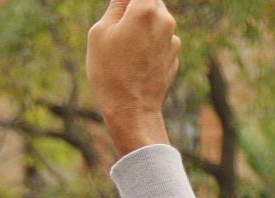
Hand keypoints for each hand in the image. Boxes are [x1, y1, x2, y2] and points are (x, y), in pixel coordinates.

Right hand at [86, 0, 179, 155]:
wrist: (131, 110)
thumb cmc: (110, 71)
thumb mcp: (99, 33)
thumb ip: (115, 7)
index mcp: (145, 9)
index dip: (126, 1)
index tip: (119, 11)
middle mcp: (165, 19)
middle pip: (150, 1)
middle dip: (134, 9)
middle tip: (116, 30)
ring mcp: (173, 38)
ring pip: (156, 21)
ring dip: (142, 28)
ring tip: (124, 51)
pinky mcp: (174, 55)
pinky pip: (161, 40)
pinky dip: (149, 45)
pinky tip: (135, 64)